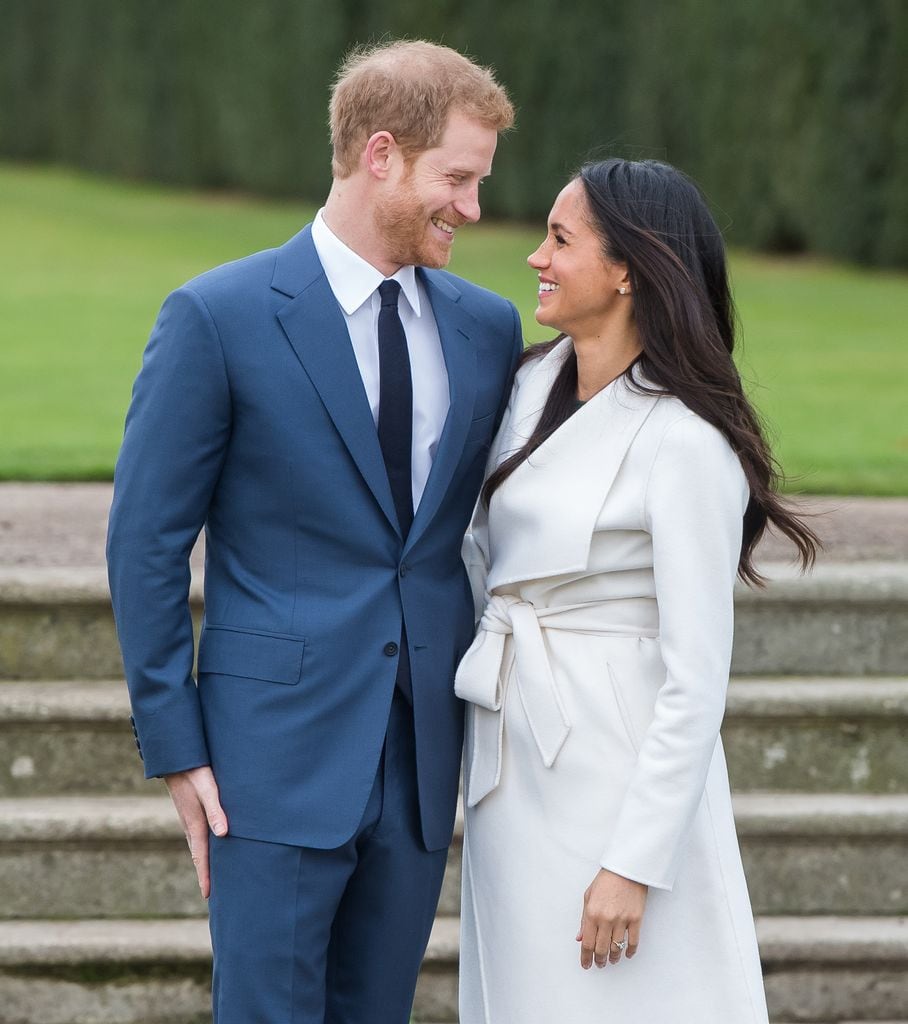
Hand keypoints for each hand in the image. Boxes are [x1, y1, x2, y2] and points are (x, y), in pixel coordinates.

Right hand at [164, 766, 227, 898]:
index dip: (205, 876)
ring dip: (204, 861)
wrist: (176, 757)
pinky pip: (197, 834)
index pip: (201, 857)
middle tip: (212, 893)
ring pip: (198, 845)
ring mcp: (189, 818)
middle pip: (199, 855)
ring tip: (211, 874)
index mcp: (195, 824)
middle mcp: (190, 825)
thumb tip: (224, 834)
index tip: (208, 896)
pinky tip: (210, 844)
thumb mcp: (208, 789)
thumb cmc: (195, 771)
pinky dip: (203, 846)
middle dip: (205, 874)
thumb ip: (216, 810)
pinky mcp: (191, 810)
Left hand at [576, 868, 646, 968]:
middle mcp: (606, 919)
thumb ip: (583, 919)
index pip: (587, 943)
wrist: (626, 869)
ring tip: (612, 960)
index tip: (586, 964)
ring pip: (617, 948)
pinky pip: (633, 942)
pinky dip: (630, 951)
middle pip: (602, 949)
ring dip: (613, 958)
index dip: (586, 957)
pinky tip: (627, 954)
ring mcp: (622, 920)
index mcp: (592, 913)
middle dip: (599, 960)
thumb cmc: (606, 880)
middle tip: (599, 964)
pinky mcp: (636, 919)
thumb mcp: (588, 896)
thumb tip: (580, 937)